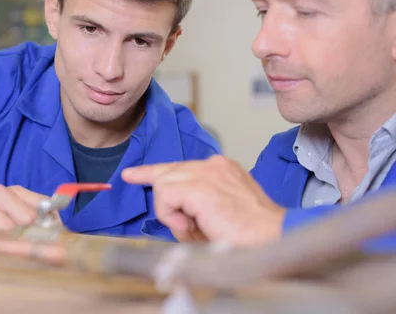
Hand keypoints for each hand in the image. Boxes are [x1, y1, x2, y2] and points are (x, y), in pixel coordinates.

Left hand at [121, 155, 285, 246]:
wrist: (271, 237)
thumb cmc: (249, 233)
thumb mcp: (216, 215)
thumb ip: (192, 209)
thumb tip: (173, 216)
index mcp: (220, 169)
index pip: (180, 166)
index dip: (154, 170)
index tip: (134, 173)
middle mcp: (213, 165)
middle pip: (167, 170)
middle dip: (150, 180)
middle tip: (129, 176)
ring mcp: (206, 173)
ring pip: (163, 183)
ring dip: (169, 210)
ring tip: (190, 226)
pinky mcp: (199, 186)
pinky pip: (165, 195)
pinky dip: (169, 213)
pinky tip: (187, 224)